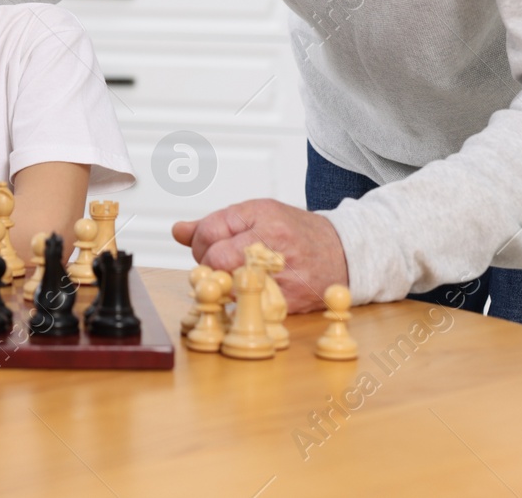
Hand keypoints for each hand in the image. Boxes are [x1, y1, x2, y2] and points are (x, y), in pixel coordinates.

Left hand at [172, 199, 348, 313]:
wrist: (344, 252)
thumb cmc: (295, 232)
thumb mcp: (257, 215)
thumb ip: (216, 223)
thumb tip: (177, 231)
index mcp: (263, 215)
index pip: (209, 232)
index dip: (200, 243)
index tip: (208, 248)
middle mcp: (274, 241)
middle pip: (215, 259)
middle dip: (209, 266)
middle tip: (220, 266)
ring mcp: (283, 272)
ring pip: (229, 285)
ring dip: (224, 285)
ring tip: (236, 277)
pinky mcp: (290, 300)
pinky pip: (250, 305)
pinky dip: (244, 302)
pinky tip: (252, 292)